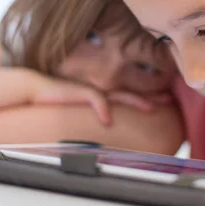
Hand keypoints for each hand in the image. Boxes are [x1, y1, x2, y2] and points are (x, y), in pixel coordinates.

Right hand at [25, 70, 173, 125]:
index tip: (165, 97)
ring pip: (119, 94)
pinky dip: (102, 108)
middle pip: (131, 91)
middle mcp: (101, 87)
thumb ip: (95, 104)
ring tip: (151, 108)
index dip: (148, 94)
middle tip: (169, 99)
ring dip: (136, 101)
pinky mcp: (79, 91)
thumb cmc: (57, 95)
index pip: (130, 91)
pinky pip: (95, 99)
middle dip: (151, 95)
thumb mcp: (80, 100)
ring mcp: (92, 89)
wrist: (35, 86)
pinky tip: (107, 120)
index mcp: (103, 89)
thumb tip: (109, 119)